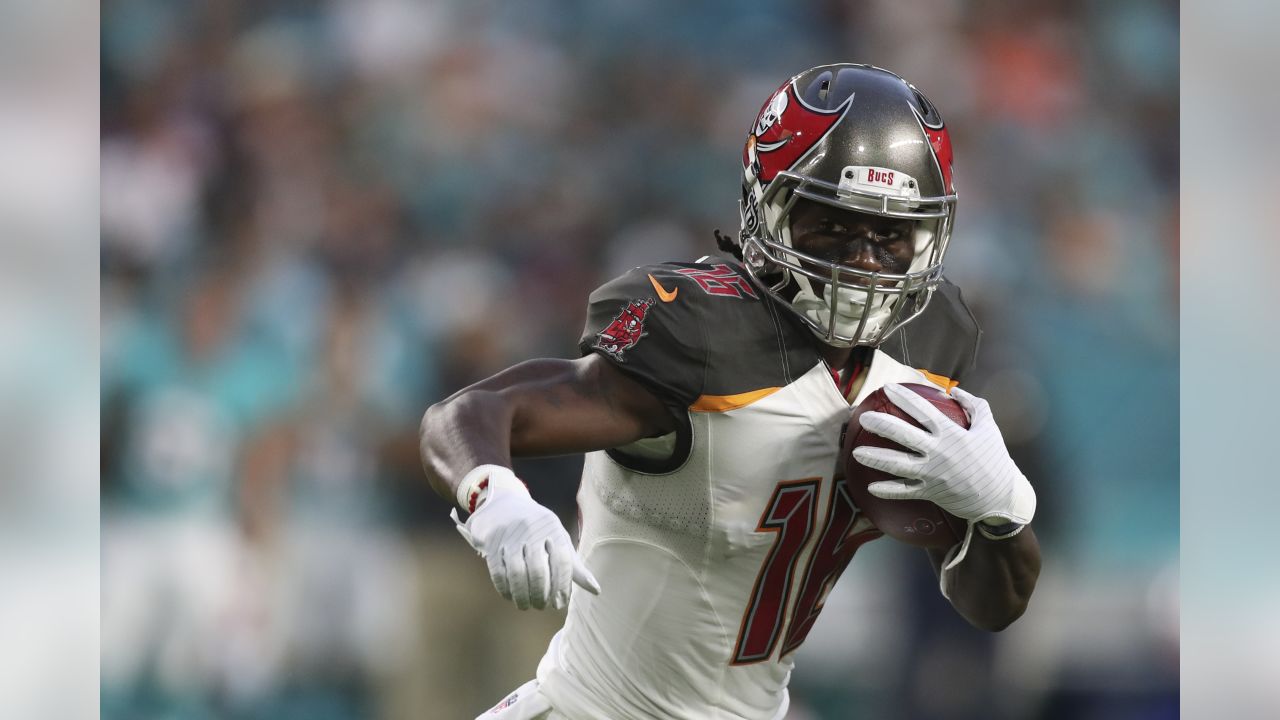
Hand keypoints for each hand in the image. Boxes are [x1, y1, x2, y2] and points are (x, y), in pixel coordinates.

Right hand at [451, 466, 600, 609]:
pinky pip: (498, 571)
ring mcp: (510, 536)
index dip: (562, 585)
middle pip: (538, 570)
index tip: (560, 603)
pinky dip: (504, 588)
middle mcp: (532, 530)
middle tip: (541, 606)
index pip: (562, 560)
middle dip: (541, 594)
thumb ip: (573, 564)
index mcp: (552, 528)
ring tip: (526, 605)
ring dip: (521, 595)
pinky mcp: (492, 543)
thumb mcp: (558, 538)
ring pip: (517, 573)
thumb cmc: (538, 528)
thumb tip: (596, 589)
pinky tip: (510, 596)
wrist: (503, 504)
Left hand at [851, 384, 1035, 525]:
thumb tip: (955, 390)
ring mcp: (933, 474)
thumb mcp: (989, 427)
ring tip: (856, 453)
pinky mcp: (931, 492)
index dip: (904, 398)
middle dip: (882, 425)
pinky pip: (905, 492)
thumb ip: (974, 405)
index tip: (887, 388)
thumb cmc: (995, 459)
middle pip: (904, 436)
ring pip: (898, 466)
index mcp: (951, 434)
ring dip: (876, 459)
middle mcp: (939, 453)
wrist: (1001, 497)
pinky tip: (870, 488)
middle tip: (864, 418)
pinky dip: (888, 491)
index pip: (923, 411)